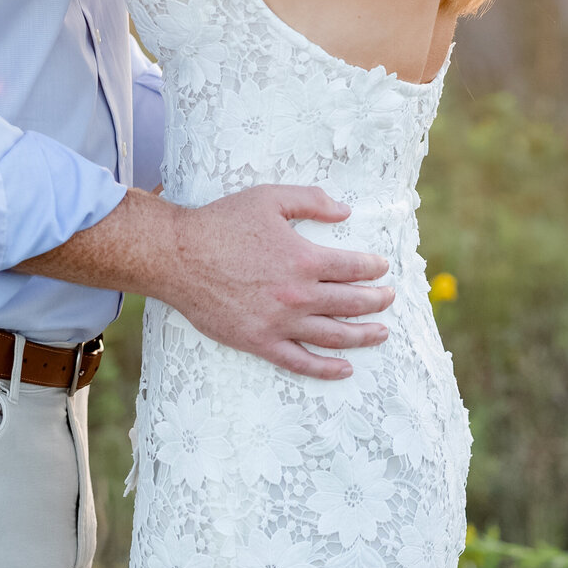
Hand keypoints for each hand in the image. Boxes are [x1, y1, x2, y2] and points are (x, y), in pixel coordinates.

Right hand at [159, 185, 393, 381]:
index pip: (353, 267)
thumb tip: (346, 211)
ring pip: (334, 335)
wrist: (178, 256)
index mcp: (304, 259)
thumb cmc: (222, 223)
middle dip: (377, 301)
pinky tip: (345, 368)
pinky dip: (327, 368)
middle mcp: (298, 295)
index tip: (381, 267)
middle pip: (351, 303)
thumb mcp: (269, 198)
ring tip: (381, 332)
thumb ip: (311, 201)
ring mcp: (280, 322)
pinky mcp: (260, 342)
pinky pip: (301, 361)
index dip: (372, 268)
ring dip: (363, 335)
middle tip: (389, 298)